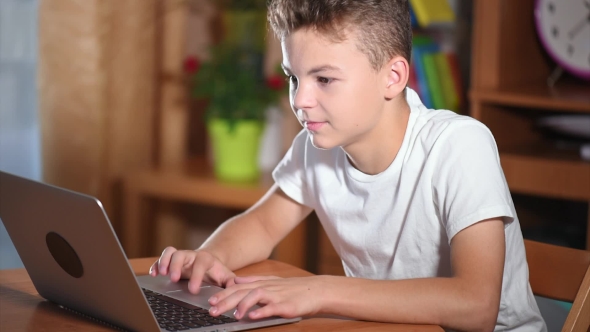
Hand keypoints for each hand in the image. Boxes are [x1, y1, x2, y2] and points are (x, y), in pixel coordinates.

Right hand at [149, 247, 235, 293]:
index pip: (200, 263)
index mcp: (205, 259)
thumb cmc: (217, 272)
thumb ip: (232, 283)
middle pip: (182, 254)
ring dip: (164, 262)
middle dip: (176, 266)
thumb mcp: (226, 277)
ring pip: (170, 253)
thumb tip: (236, 290)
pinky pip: (162, 258)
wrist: (210, 263)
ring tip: (161, 273)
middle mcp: (191, 255)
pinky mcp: (172, 260)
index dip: (196, 276)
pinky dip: (156, 264)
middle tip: (174, 279)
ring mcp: (181, 257)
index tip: (193, 290)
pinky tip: (154, 274)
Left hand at [208, 275, 325, 319]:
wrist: (316, 290)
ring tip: (233, 315)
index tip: (210, 301)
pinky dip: (262, 311)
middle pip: (242, 292)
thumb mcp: (272, 281)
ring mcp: (276, 296)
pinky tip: (253, 316)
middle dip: (226, 301)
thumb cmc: (294, 289)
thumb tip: (236, 280)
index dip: (223, 294)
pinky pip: (272, 307)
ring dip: (242, 305)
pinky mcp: (286, 305)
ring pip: (255, 297)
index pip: (237, 288)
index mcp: (262, 283)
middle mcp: (267, 288)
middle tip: (212, 310)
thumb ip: (253, 280)